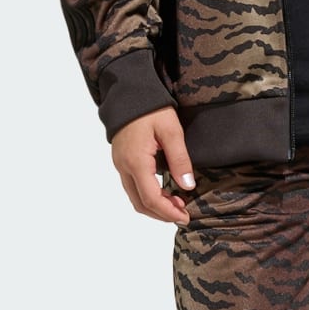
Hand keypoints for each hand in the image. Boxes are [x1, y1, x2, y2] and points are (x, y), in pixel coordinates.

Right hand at [111, 107, 193, 224]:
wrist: (128, 92)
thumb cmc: (151, 108)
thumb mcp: (171, 131)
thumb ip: (180, 159)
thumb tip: (188, 186)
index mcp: (136, 162)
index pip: (151, 198)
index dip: (168, 212)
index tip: (185, 217)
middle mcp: (124, 167)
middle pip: (140, 203)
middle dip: (162, 213)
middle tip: (183, 213)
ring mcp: (120, 164)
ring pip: (134, 196)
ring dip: (154, 205)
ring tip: (177, 203)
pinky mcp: (121, 160)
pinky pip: (132, 186)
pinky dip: (148, 195)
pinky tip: (165, 190)